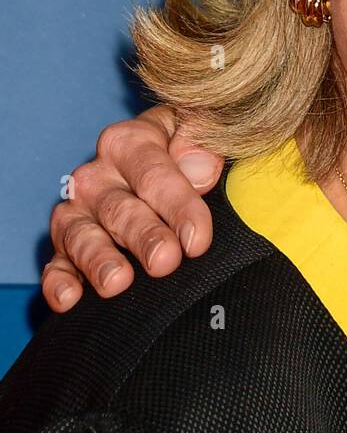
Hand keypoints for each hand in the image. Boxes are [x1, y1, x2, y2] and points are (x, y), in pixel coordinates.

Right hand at [42, 105, 224, 311]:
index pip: (154, 173)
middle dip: (143, 237)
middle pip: (120, 209)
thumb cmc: (187, 152)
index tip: (197, 238)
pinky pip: (56, 265)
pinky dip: (58, 282)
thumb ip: (203, 142)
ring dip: (98, 260)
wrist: (163, 166)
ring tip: (116, 283)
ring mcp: (77, 212)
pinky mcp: (65, 246)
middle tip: (164, 261)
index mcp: (129, 142)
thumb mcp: (201, 132)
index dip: (178, 205)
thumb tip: (200, 171)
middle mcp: (96, 176)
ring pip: (82, 236)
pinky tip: (69, 299)